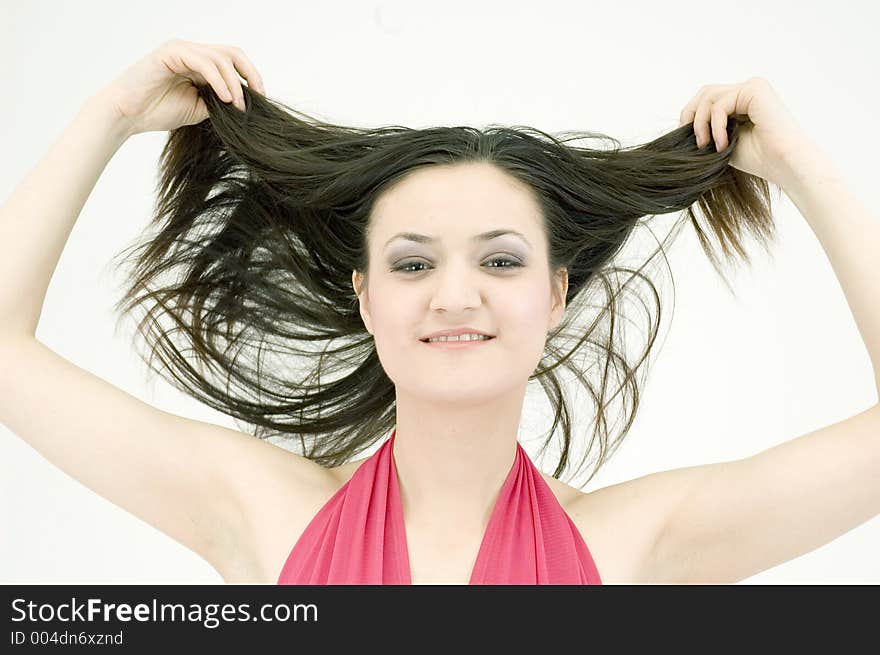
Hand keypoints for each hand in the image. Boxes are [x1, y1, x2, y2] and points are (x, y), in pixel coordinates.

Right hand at [95, 39, 265, 135]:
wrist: (128, 115)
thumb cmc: (158, 111)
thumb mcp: (200, 108)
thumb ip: (219, 101)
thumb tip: (243, 103)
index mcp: (200, 64)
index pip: (234, 62)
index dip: (251, 77)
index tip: (260, 99)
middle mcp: (193, 53)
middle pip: (232, 53)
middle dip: (250, 73)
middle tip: (257, 97)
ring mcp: (182, 50)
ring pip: (220, 58)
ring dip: (233, 83)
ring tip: (237, 105)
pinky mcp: (171, 52)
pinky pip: (203, 62)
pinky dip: (218, 80)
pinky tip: (225, 98)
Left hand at [679, 77, 812, 185]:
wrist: (783, 164)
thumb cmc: (758, 158)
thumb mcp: (722, 141)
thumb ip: (707, 129)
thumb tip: (681, 126)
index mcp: (742, 101)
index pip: (707, 99)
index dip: (691, 117)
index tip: (688, 140)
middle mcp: (748, 90)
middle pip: (705, 92)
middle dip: (691, 115)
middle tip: (694, 141)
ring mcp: (752, 87)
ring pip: (709, 96)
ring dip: (701, 123)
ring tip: (706, 145)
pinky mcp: (755, 89)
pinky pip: (720, 104)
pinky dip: (714, 126)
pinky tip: (722, 144)